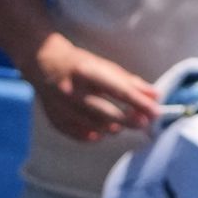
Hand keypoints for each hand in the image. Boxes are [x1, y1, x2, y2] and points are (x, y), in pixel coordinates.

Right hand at [29, 38, 157, 141]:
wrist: (42, 61)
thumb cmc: (79, 63)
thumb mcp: (104, 66)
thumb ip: (130, 81)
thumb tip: (155, 96)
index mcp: (86, 71)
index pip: (119, 91)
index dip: (139, 103)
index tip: (155, 112)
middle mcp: (72, 90)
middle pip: (107, 113)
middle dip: (129, 120)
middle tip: (143, 123)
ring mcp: (61, 106)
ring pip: (93, 126)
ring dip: (111, 128)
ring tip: (120, 125)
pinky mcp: (54, 117)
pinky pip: (76, 134)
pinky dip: (90, 136)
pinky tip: (99, 133)